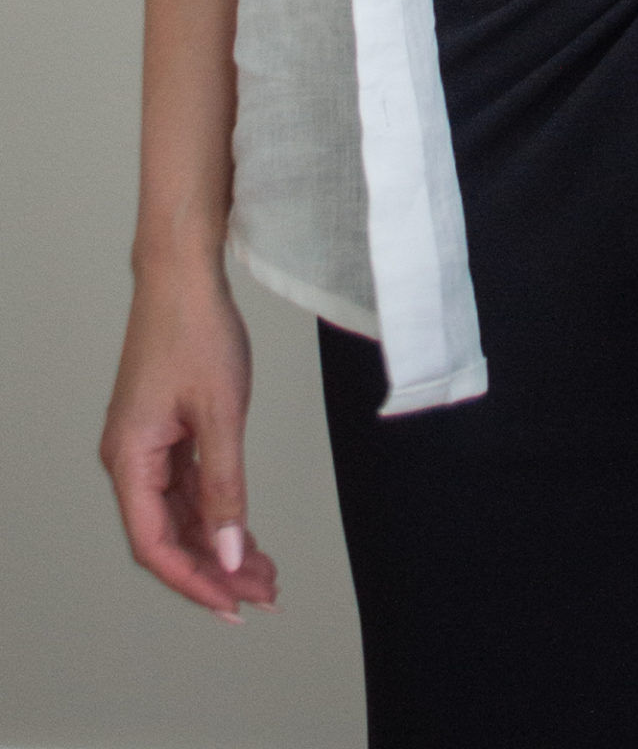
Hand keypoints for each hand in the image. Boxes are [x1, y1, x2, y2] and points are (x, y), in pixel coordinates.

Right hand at [100, 261, 277, 621]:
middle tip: (264, 595)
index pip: (155, 543)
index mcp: (129, 458)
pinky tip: (245, 530)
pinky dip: (216, 510)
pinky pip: (187, 486)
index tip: (233, 605)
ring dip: (219, 544)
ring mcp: (147, 444)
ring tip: (264, 572)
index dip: (194, 581)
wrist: (183, 275)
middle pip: (168, 534)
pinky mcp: (164, 430)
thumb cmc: (195, 331)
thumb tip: (230, 553)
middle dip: (215, 569)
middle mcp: (129, 458)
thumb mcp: (221, 414)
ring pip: (180, 513)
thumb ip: (225, 487)